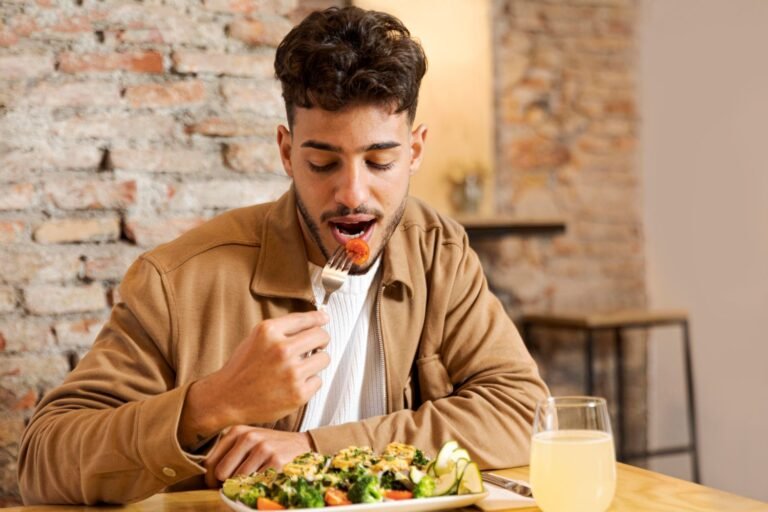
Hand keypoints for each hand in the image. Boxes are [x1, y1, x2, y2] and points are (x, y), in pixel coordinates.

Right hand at [178, 311, 329, 448]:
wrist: (227, 398)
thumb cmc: (243, 367)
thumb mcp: (257, 337)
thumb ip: (285, 327)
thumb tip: (321, 318)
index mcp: (269, 331)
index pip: (305, 318)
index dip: (318, 318)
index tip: (324, 318)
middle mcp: (281, 349)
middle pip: (321, 336)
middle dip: (320, 341)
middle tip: (313, 348)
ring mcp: (291, 373)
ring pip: (325, 358)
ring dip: (315, 362)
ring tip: (300, 367)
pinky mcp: (298, 394)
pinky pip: (318, 380)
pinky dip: (309, 382)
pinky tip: (293, 384)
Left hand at [204, 426, 313, 487]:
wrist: (303, 445)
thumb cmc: (270, 447)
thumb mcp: (248, 442)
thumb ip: (227, 454)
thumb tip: (208, 479)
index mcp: (236, 431)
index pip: (209, 462)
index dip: (211, 478)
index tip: (218, 484)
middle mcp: (248, 437)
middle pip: (221, 473)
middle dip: (227, 483)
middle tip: (239, 483)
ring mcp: (263, 448)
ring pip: (238, 481)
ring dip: (245, 486)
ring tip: (256, 478)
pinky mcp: (276, 461)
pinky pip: (255, 484)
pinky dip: (258, 487)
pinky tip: (267, 479)